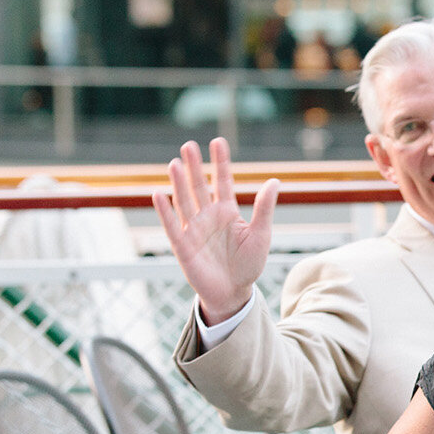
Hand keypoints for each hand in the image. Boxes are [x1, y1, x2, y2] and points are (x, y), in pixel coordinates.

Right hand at [151, 138, 279, 323]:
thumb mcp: (261, 234)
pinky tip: (158, 194)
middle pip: (199, 186)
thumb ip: (264, 208)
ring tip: (175, 163)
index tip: (218, 141)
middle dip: (194, 166)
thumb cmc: (249, 264)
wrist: (234, 292)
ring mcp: (193, 229)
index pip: (222, 181)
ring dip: (179, 183)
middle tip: (188, 145)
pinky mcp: (182, 245)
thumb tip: (275, 181)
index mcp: (227, 211)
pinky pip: (172, 225)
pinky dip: (165, 211)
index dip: (220, 162)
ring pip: (184, 201)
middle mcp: (208, 216)